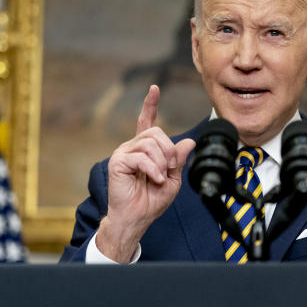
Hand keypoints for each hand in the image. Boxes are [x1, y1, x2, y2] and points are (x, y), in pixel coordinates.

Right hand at [96, 85, 194, 261]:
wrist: (136, 219)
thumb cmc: (151, 201)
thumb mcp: (173, 179)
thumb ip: (178, 161)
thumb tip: (188, 142)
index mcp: (145, 149)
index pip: (147, 121)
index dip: (150, 104)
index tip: (154, 88)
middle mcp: (132, 146)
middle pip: (157, 133)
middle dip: (168, 152)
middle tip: (168, 170)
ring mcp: (123, 153)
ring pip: (150, 144)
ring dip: (161, 163)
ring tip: (159, 178)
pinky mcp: (117, 162)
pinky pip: (141, 157)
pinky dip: (152, 170)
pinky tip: (154, 180)